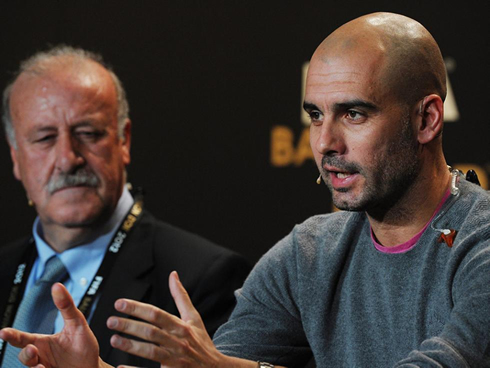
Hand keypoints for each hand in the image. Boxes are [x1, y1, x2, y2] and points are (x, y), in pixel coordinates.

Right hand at [0, 283, 110, 367]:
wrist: (94, 367)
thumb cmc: (84, 345)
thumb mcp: (77, 323)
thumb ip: (67, 306)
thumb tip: (57, 286)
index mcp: (43, 343)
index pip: (24, 339)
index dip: (12, 336)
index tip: (3, 332)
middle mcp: (41, 357)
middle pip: (24, 356)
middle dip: (25, 354)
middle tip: (31, 349)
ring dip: (34, 366)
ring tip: (41, 366)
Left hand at [107, 271, 249, 367]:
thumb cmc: (202, 343)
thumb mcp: (194, 318)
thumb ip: (181, 296)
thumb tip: (173, 275)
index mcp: (181, 326)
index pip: (157, 314)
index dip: (137, 308)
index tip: (120, 304)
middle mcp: (178, 342)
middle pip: (151, 332)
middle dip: (129, 325)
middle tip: (111, 321)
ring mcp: (175, 359)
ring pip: (150, 351)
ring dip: (130, 345)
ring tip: (113, 339)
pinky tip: (120, 366)